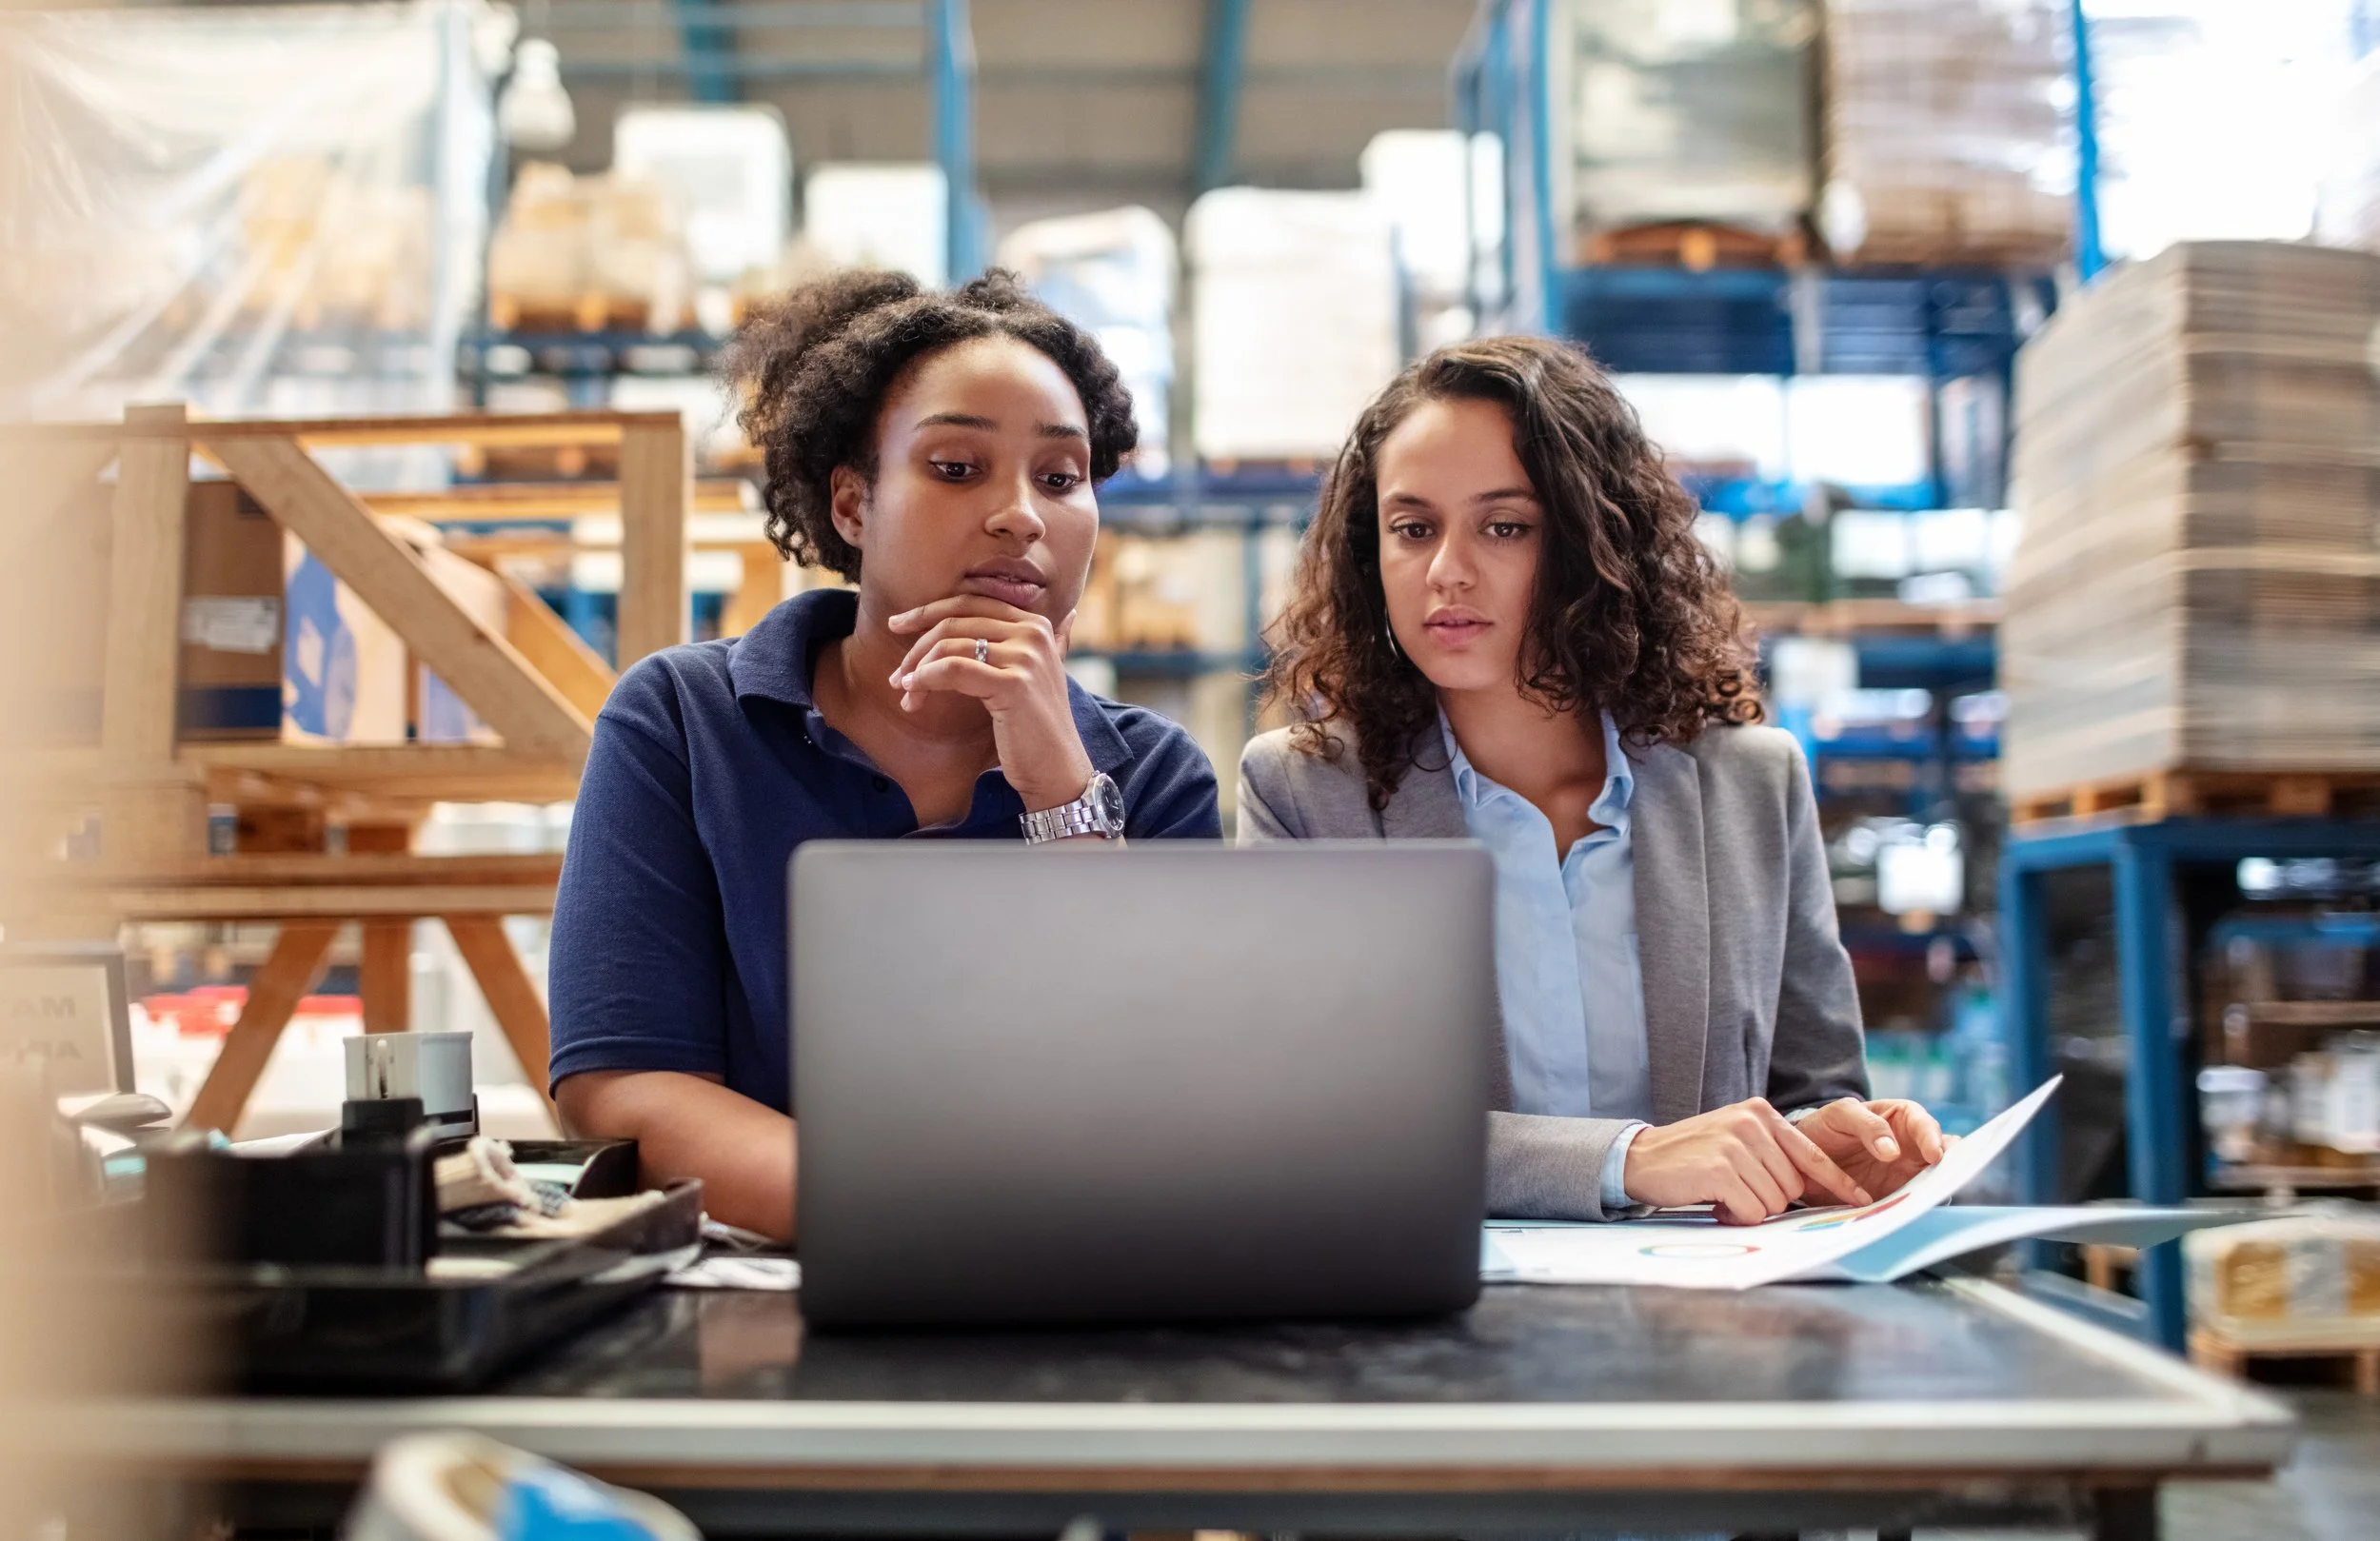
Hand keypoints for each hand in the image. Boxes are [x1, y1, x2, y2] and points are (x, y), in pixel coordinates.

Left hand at [888, 595, 1095, 811]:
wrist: (1057, 770)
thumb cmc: (1038, 727)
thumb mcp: (1041, 675)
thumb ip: (1052, 642)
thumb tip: (1069, 616)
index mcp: (1036, 624)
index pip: (971, 603)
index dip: (928, 611)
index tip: (898, 626)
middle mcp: (1033, 633)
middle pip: (955, 621)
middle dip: (917, 645)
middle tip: (897, 673)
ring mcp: (1025, 657)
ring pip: (949, 646)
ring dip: (918, 669)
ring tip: (906, 692)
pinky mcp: (1013, 685)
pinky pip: (952, 670)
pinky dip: (926, 679)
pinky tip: (914, 694)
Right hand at [1622, 1097, 1872, 1225]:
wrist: (1640, 1158)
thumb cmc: (1692, 1157)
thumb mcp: (1736, 1141)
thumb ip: (1770, 1154)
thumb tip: (1809, 1187)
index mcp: (1761, 1113)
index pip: (1811, 1154)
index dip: (1838, 1182)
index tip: (1862, 1200)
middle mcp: (1752, 1123)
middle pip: (1793, 1186)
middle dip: (1769, 1199)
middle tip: (1735, 1192)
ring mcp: (1736, 1144)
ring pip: (1774, 1201)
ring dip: (1749, 1208)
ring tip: (1721, 1194)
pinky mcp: (1720, 1168)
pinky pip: (1750, 1210)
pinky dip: (1734, 1215)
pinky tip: (1713, 1201)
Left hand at [1796, 1097, 1949, 1201]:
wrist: (1802, 1157)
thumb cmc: (1826, 1127)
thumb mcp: (1841, 1115)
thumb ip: (1868, 1125)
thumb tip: (1894, 1152)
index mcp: (1901, 1119)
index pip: (1924, 1124)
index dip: (1932, 1137)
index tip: (1934, 1155)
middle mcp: (1911, 1147)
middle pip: (1940, 1157)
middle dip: (1948, 1167)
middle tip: (1946, 1180)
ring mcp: (1906, 1174)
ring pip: (1931, 1183)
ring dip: (1935, 1191)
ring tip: (1934, 1199)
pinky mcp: (1896, 1198)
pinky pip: (1910, 1204)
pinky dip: (1913, 1209)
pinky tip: (1911, 1214)